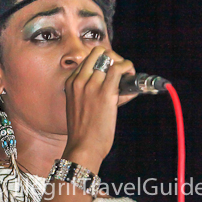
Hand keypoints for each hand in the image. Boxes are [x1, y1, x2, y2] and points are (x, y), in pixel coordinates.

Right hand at [63, 46, 135, 171]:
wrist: (83, 148)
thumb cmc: (83, 133)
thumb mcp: (78, 108)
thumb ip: (88, 95)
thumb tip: (114, 88)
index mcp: (70, 83)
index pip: (88, 60)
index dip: (103, 63)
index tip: (111, 73)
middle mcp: (79, 81)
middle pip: (98, 53)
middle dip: (112, 57)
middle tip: (121, 71)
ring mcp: (91, 85)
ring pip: (109, 57)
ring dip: (123, 63)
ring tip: (129, 75)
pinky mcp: (105, 92)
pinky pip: (118, 68)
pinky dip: (127, 67)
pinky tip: (131, 74)